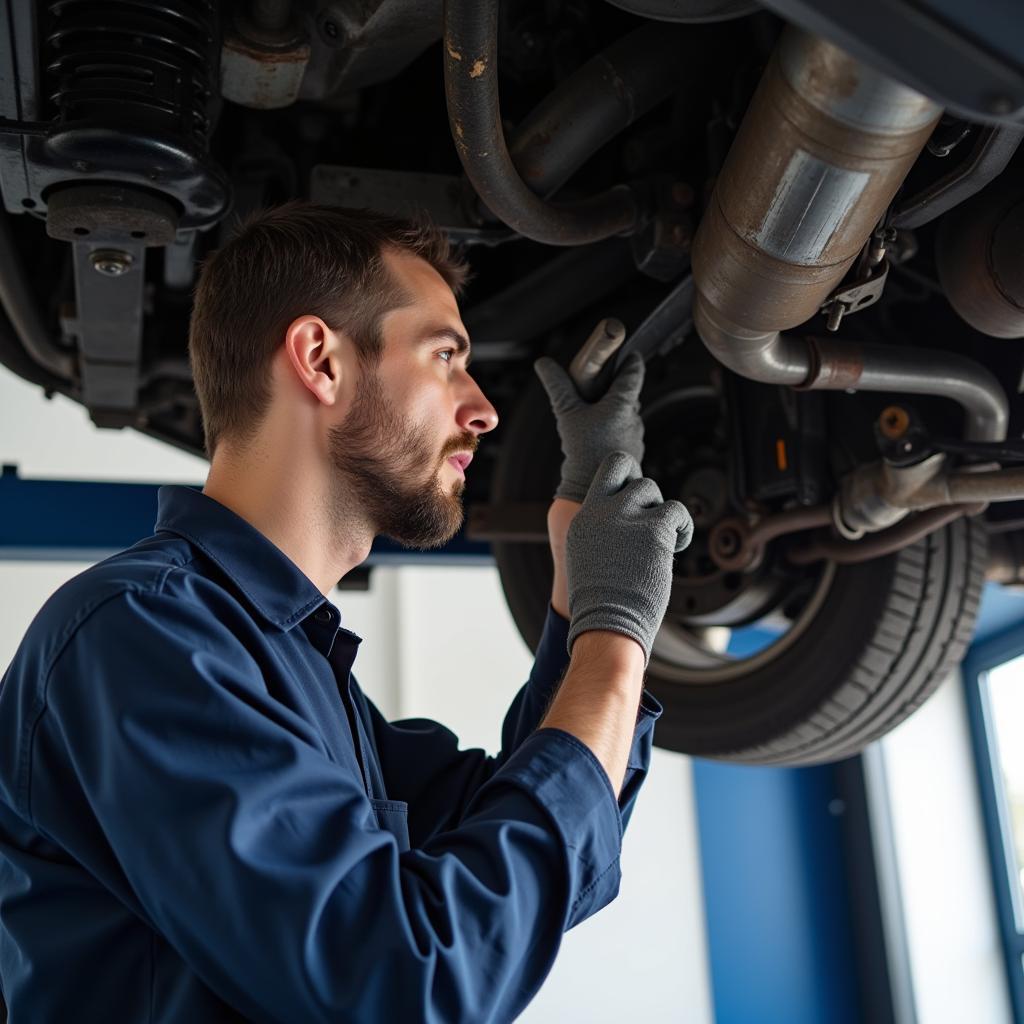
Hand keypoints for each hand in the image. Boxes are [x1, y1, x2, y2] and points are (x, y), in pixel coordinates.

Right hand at [534, 351, 645, 503]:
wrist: (591, 489)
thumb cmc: (583, 449)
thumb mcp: (567, 413)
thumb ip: (558, 385)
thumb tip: (543, 362)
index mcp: (623, 404)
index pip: (634, 373)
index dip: (631, 360)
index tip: (628, 353)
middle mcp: (634, 419)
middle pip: (629, 394)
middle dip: (617, 387)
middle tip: (602, 381)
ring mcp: (635, 437)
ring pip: (627, 415)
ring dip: (614, 410)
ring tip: (596, 411)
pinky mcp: (632, 453)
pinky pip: (624, 433)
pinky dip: (613, 429)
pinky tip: (598, 435)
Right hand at [565, 451, 692, 665]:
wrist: (607, 625)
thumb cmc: (600, 604)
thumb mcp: (586, 558)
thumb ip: (600, 532)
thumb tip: (621, 520)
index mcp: (583, 519)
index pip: (608, 471)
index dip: (626, 476)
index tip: (633, 498)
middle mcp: (602, 513)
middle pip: (632, 474)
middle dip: (645, 492)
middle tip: (650, 518)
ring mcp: (626, 519)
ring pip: (654, 491)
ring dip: (662, 513)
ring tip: (665, 539)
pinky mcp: (653, 530)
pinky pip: (677, 511)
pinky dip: (682, 527)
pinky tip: (678, 544)